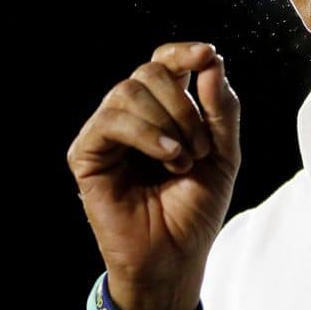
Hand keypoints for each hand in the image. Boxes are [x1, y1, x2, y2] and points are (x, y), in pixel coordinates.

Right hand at [67, 42, 240, 309]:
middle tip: (201, 147)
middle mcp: (132, 115)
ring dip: (167, 122)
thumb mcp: (224, 154)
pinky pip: (110, 120)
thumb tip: (211, 61)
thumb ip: (221, 108)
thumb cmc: (196, 208)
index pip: (164, 61)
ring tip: (182, 160)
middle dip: (184, 104)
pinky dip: (145, 133)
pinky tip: (168, 156)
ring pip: (128, 91)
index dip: (183, 52)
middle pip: (149, 71)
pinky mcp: (86, 154)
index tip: (208, 55)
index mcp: (163, 110)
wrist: (176, 257)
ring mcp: (107, 133)